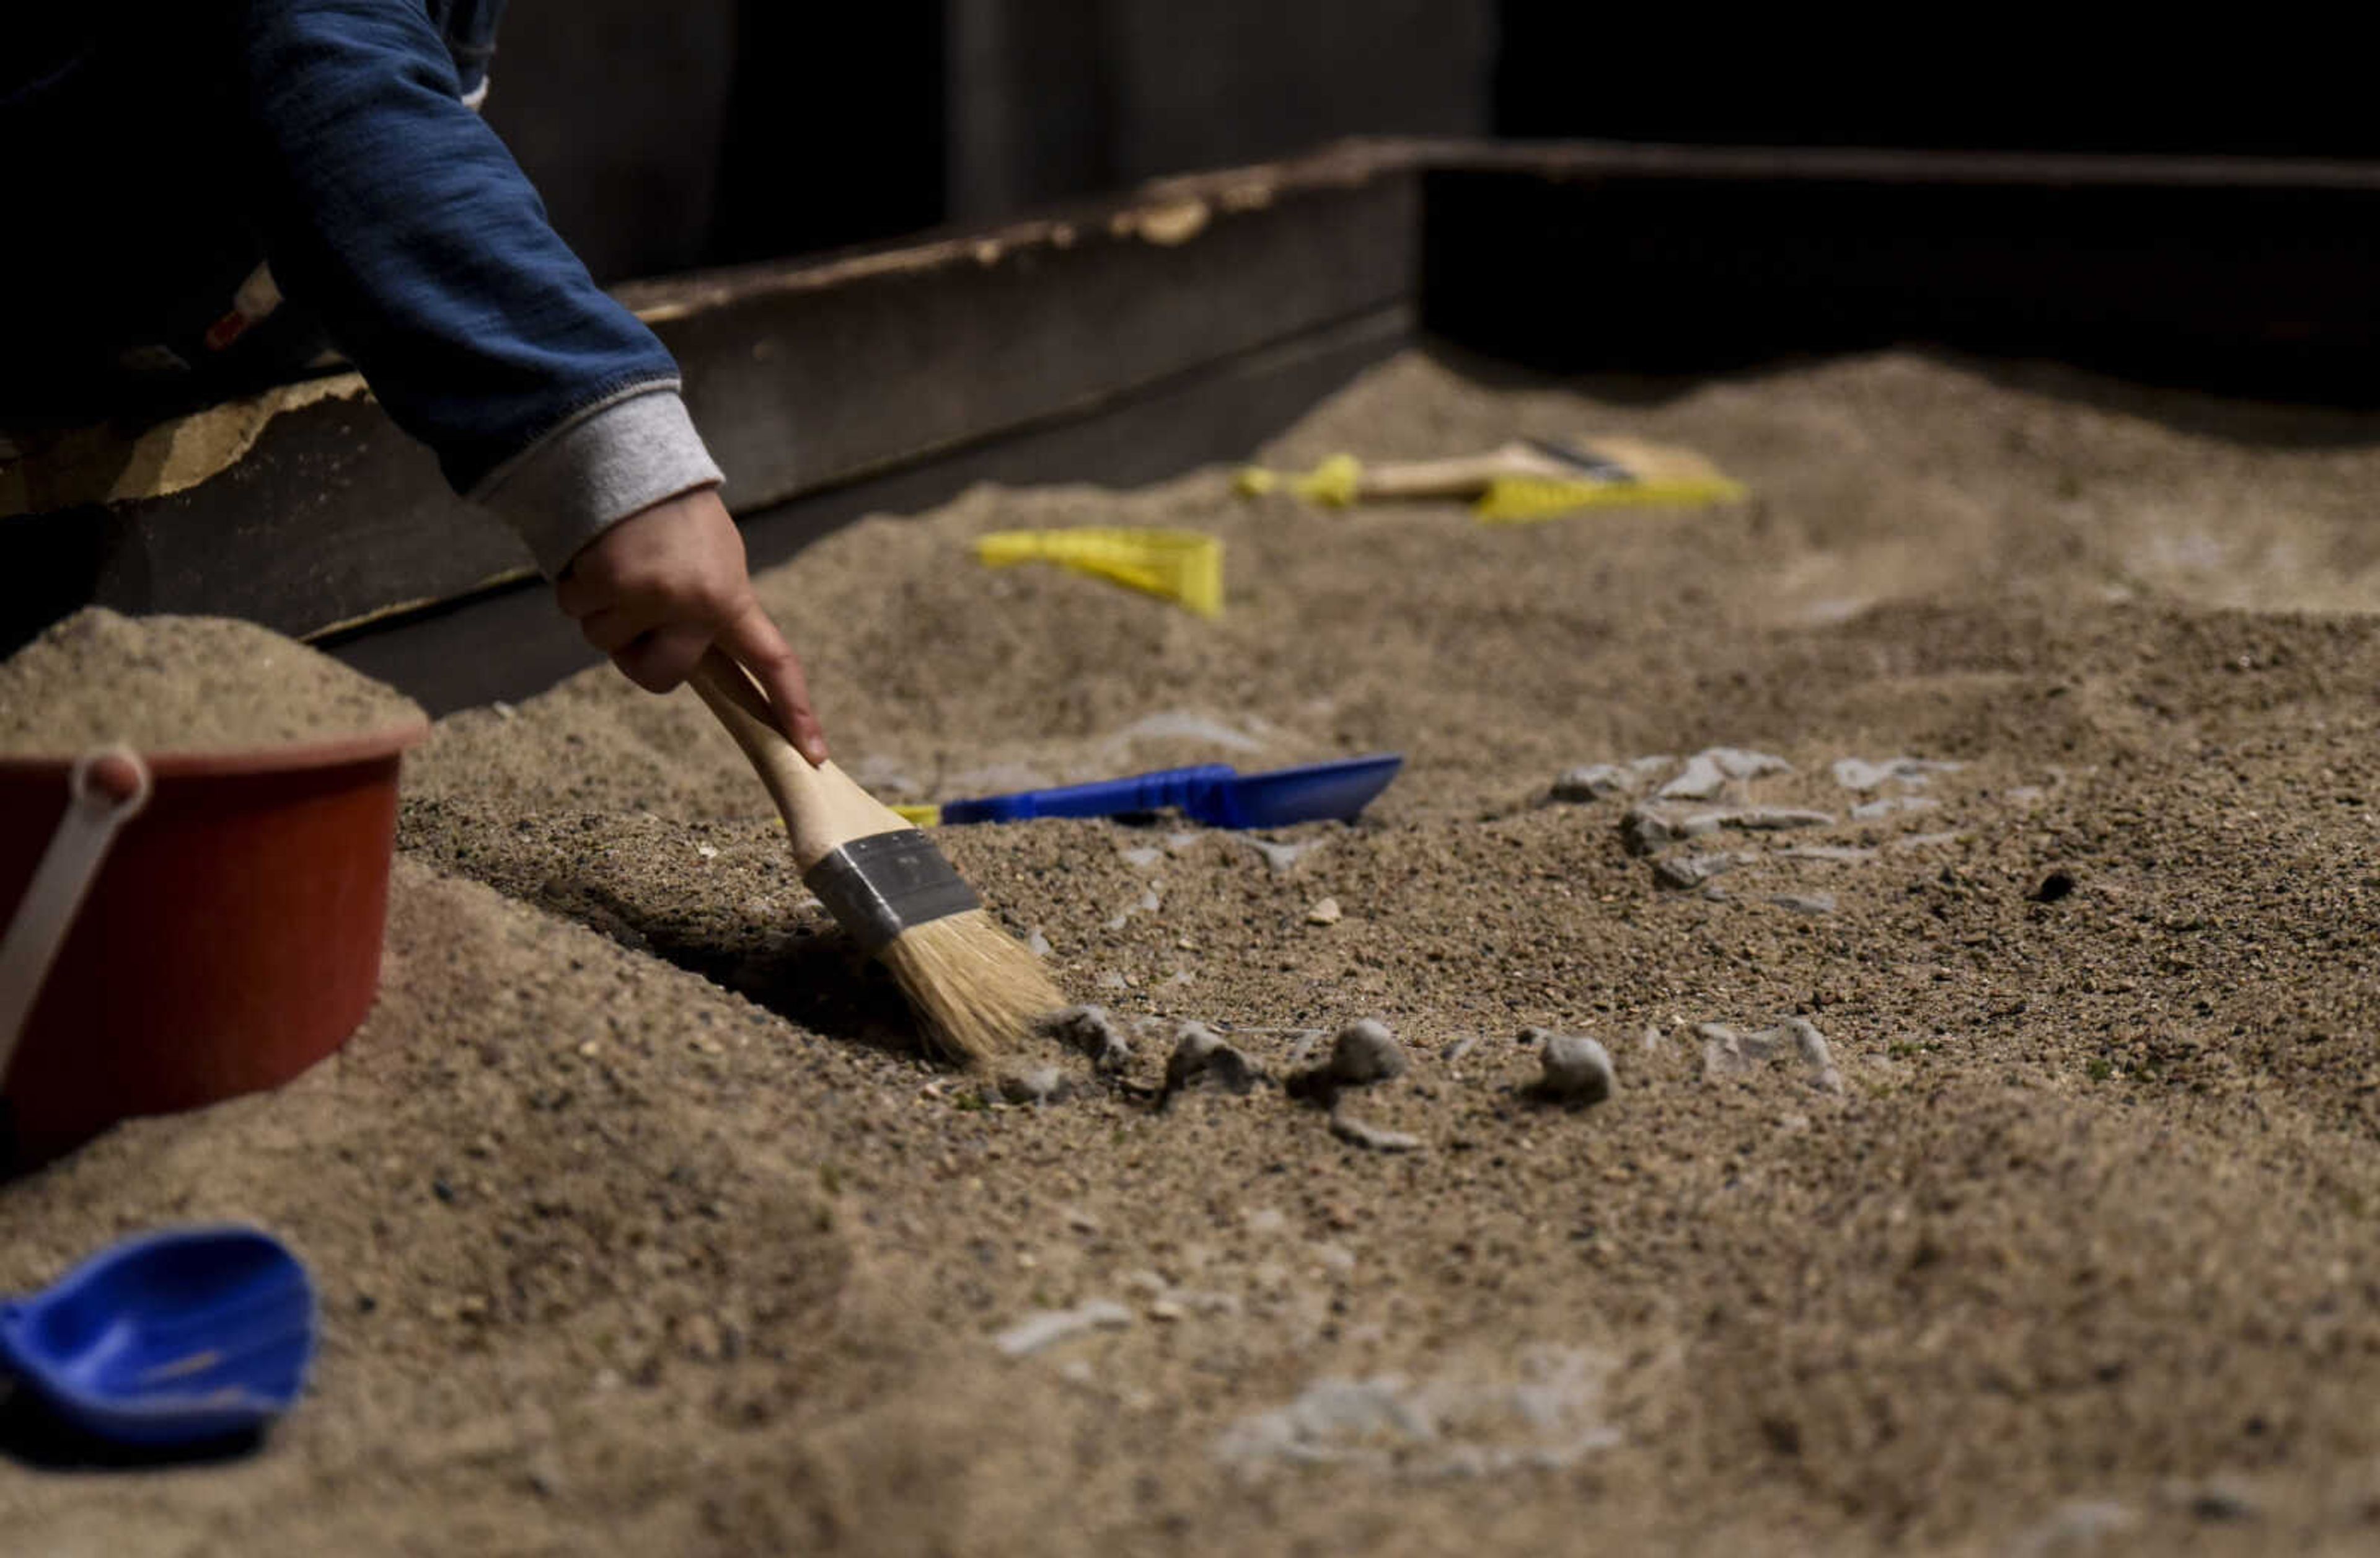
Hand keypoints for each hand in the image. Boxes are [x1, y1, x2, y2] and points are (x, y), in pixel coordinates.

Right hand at [554, 487, 827, 762]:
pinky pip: (576, 611)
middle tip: (639, 601)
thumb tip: (689, 666)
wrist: (629, 456)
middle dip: (638, 650)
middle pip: (659, 677)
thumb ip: (712, 612)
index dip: (794, 710)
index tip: (814, 755)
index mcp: (733, 597)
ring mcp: (652, 595)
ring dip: (602, 609)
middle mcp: (698, 603)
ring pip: (605, 642)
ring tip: (620, 560)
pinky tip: (594, 551)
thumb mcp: (713, 560)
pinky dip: (574, 586)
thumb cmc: (672, 515)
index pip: (773, 662)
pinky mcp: (607, 582)